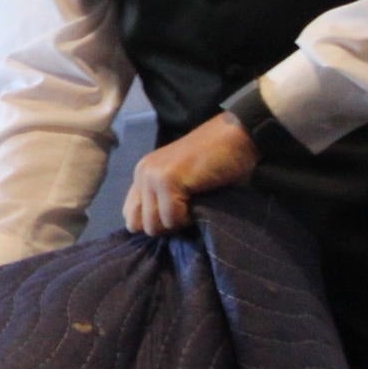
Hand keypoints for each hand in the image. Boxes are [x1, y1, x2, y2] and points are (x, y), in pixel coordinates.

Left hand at [123, 113, 260, 238]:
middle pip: (139, 224)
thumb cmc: (217, 162)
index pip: (130, 215)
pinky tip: (201, 201)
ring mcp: (152, 176)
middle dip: (166, 226)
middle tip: (188, 211)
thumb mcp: (183, 184)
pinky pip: (172, 218)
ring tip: (195, 204)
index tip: (176, 218)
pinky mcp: (167, 180)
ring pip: (154, 225)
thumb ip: (165, 200)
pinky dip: (189, 218)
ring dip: (178, 223)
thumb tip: (158, 231)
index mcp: (143, 174)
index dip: (153, 223)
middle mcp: (142, 174)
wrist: (236, 137)